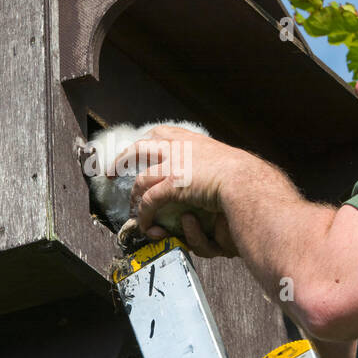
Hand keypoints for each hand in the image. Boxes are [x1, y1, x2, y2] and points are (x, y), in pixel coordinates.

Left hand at [115, 125, 250, 256]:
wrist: (245, 180)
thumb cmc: (242, 174)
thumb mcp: (224, 158)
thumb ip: (210, 161)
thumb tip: (214, 169)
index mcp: (190, 140)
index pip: (162, 133)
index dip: (147, 141)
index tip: (139, 149)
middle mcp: (178, 148)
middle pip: (140, 147)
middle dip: (123, 159)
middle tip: (112, 171)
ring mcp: (172, 165)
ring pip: (140, 179)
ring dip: (134, 196)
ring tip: (133, 207)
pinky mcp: (171, 185)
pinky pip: (149, 201)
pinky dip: (144, 214)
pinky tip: (146, 224)